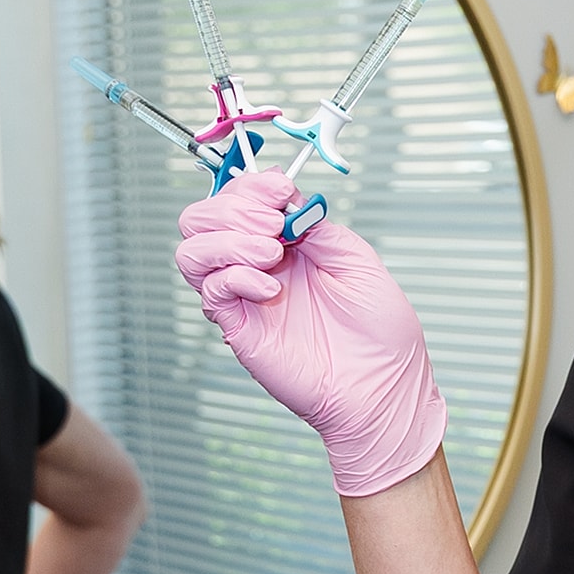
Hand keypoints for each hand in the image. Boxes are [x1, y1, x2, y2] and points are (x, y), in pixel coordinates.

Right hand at [176, 172, 445, 496]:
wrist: (381, 387)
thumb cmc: (380, 332)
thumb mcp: (357, 259)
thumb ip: (315, 225)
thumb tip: (285, 199)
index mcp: (288, 243)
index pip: (242, 199)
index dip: (251, 186)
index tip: (278, 189)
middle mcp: (259, 265)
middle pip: (203, 219)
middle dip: (232, 208)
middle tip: (272, 225)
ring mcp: (245, 296)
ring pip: (192, 251)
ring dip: (226, 240)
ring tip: (268, 253)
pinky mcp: (239, 327)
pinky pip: (212, 290)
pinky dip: (235, 277)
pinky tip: (270, 288)